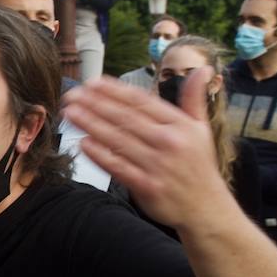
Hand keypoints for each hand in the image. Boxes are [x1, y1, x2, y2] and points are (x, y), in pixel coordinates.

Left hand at [63, 69, 230, 227]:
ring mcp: (158, 165)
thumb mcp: (202, 129)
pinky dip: (100, 155)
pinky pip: (118, 167)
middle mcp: (169, 142)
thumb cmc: (198, 166)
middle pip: (125, 117)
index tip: (92, 83)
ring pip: (118, 140)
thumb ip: (194, 98)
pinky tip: (83, 143)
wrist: (206, 208)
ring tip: (71, 113)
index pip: (141, 101)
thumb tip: (202, 68)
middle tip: (71, 95)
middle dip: (95, 103)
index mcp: (180, 125)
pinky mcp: (148, 187)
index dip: (114, 90)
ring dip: (91, 124)